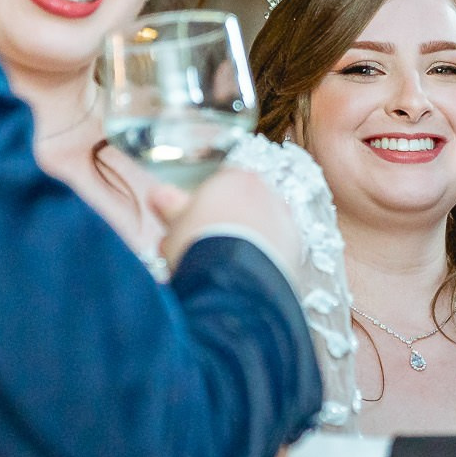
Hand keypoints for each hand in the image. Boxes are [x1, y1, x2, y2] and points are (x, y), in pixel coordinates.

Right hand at [154, 168, 300, 275]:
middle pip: (244, 206)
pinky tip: (246, 277)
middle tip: (205, 251)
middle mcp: (266, 193)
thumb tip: (158, 194)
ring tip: (224, 269)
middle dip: (227, 225)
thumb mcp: (176, 224)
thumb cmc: (201, 245)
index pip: (220, 185)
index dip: (204, 207)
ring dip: (247, 244)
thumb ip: (170, 206)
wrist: (234, 278)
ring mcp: (284, 221)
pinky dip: (264, 261)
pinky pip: (277, 252)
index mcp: (235, 178)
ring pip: (263, 228)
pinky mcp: (297, 250)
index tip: (193, 227)